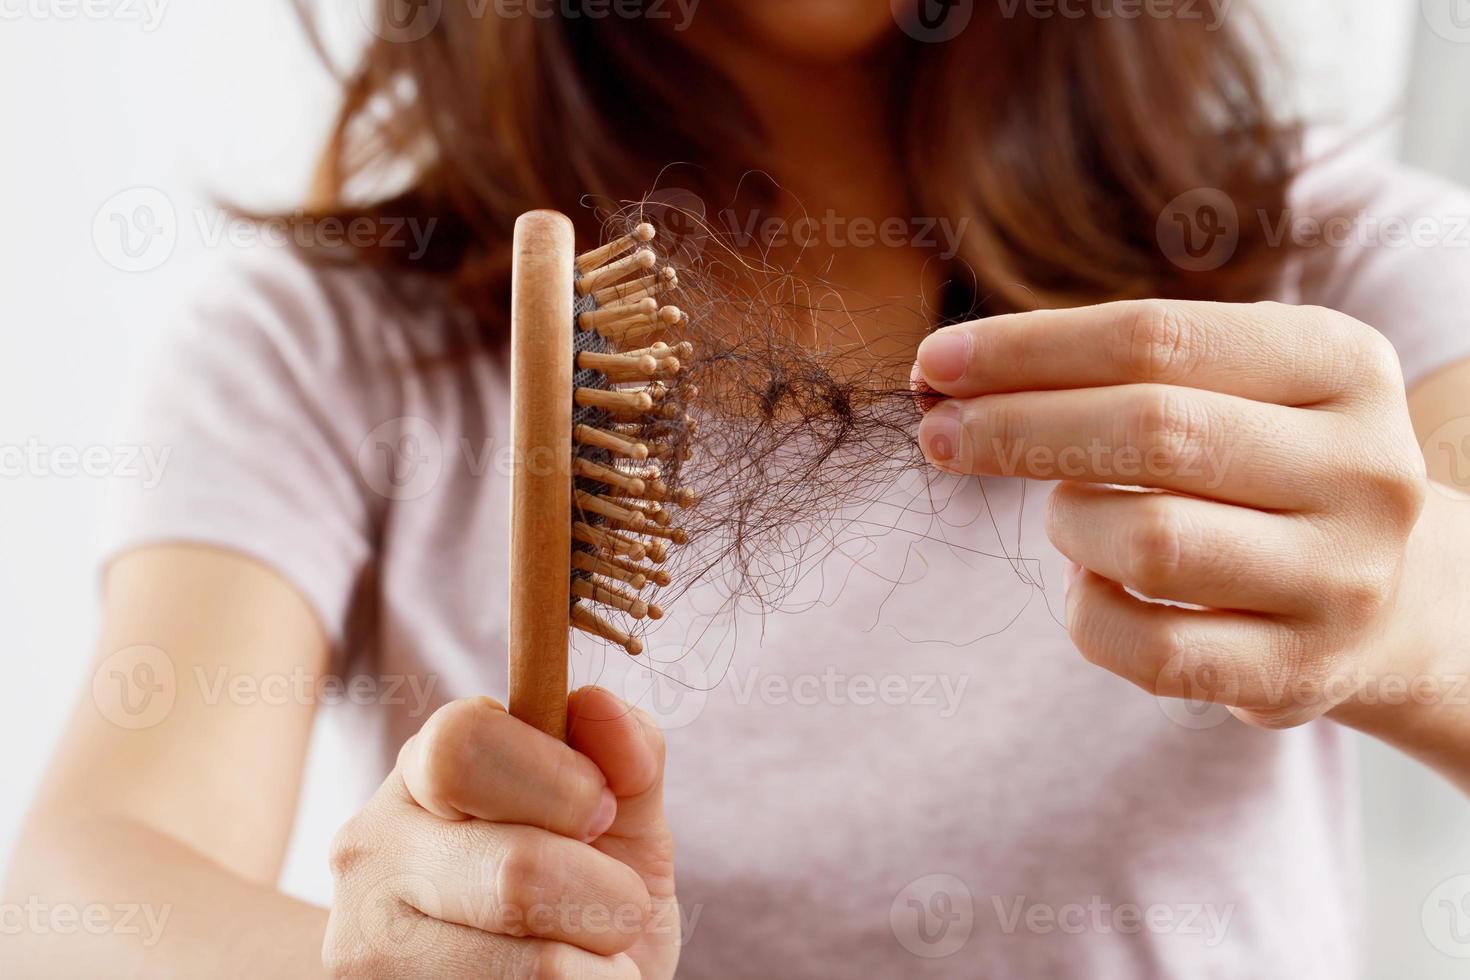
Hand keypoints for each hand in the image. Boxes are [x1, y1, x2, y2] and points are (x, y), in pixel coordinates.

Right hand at [322, 688, 677, 977]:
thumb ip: (626, 758)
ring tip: (590, 952)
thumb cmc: (587, 892)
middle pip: (513, 871)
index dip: (555, 779)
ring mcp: (370, 945)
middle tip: (615, 901)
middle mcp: (374, 848)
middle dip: (602, 890)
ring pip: (538, 966)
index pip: (461, 745)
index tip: (600, 813)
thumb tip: (599, 703)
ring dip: (602, 958)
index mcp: (425, 768)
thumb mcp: (620, 819)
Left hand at [915, 300, 1430, 728]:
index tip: (934, 362)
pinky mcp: (1299, 671)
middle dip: (1016, 428)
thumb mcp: (1230, 385)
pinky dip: (1089, 612)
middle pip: (1153, 430)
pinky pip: (1149, 649)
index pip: (1158, 338)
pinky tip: (1093, 582)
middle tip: (938, 434)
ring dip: (1069, 521)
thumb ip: (1113, 369)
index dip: (1028, 349)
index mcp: (1340, 364)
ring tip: (1069, 512)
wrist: (1388, 594)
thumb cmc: (1260, 464)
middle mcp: (1362, 468)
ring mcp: (1341, 579)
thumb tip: (947, 372)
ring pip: (1149, 541)